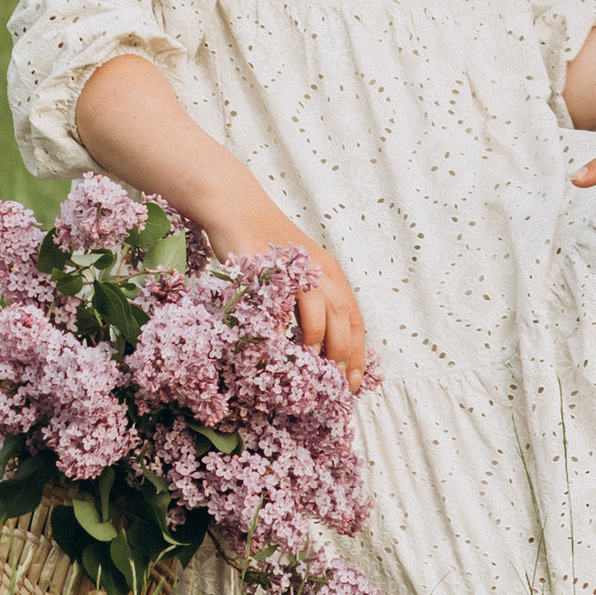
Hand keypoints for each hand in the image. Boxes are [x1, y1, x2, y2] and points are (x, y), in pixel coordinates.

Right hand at [213, 199, 367, 388]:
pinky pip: (281, 303)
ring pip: (320, 310)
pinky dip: (281, 328)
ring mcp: (297, 267)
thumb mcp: (294, 274)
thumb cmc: (263, 247)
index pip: (353, 317)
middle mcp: (319, 269)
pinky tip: (276, 348)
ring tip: (311, 369)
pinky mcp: (271, 266)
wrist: (237, 209)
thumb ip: (306, 303)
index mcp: (329, 273)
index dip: (358, 351)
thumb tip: (311, 350)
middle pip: (343, 316)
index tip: (354, 383)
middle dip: (343, 354)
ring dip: (317, 342)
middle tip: (337, 385)